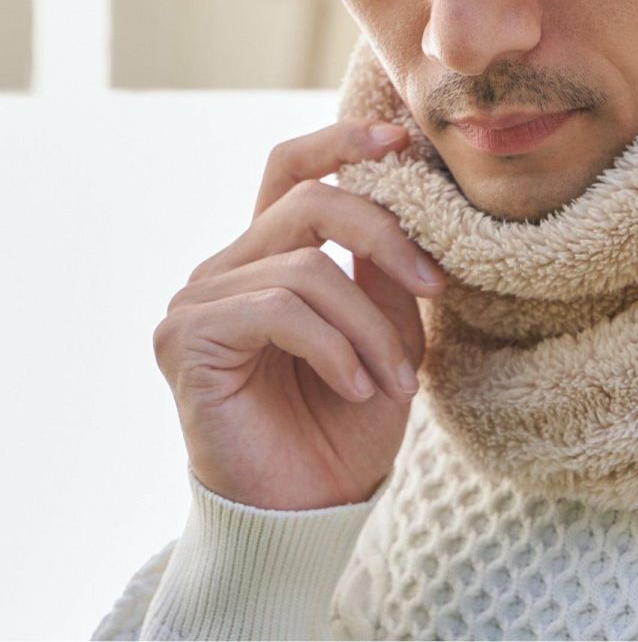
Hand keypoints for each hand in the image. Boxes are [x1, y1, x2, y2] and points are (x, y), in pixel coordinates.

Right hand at [151, 119, 442, 509]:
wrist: (306, 515)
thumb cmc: (346, 426)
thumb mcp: (388, 333)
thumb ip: (386, 269)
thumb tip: (408, 202)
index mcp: (270, 255)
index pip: (292, 168)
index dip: (341, 141)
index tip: (401, 138)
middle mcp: (227, 268)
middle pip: (310, 201)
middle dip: (385, 234)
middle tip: (436, 284)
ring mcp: (198, 301)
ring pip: (307, 268)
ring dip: (369, 325)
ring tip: (397, 380)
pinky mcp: (185, 339)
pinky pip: (279, 310)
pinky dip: (333, 347)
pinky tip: (355, 387)